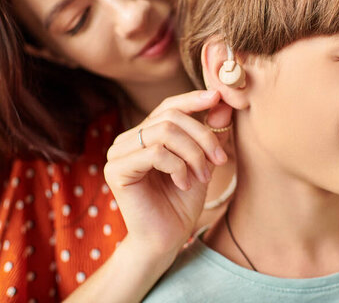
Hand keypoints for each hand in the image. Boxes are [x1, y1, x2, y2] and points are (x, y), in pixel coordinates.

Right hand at [104, 90, 231, 255]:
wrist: (166, 239)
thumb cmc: (182, 202)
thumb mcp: (203, 163)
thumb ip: (210, 135)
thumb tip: (222, 104)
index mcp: (145, 134)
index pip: (169, 106)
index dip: (193, 99)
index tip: (218, 97)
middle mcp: (128, 140)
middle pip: (170, 117)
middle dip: (202, 136)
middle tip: (220, 160)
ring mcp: (118, 153)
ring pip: (164, 132)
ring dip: (193, 154)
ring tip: (203, 176)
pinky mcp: (116, 170)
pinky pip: (155, 153)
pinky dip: (178, 167)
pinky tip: (184, 184)